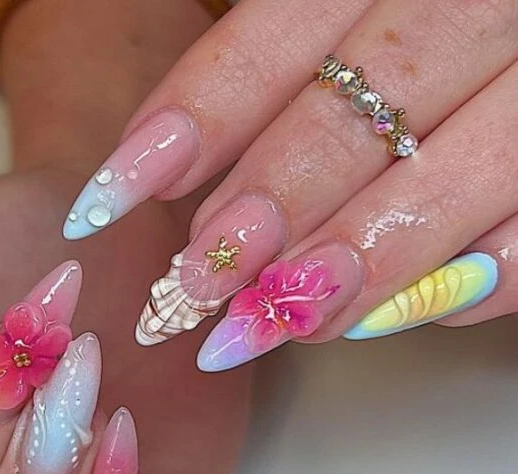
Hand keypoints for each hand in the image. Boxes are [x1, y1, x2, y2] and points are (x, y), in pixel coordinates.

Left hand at [61, 0, 517, 369]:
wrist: (512, 26)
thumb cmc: (412, 27)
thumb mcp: (344, 12)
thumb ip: (268, 65)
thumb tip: (161, 162)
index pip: (279, 36)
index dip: (197, 117)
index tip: (118, 191)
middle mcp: (478, 7)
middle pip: (361, 112)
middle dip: (272, 204)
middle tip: (201, 280)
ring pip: (459, 174)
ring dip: (361, 260)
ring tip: (288, 319)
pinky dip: (476, 279)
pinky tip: (399, 313)